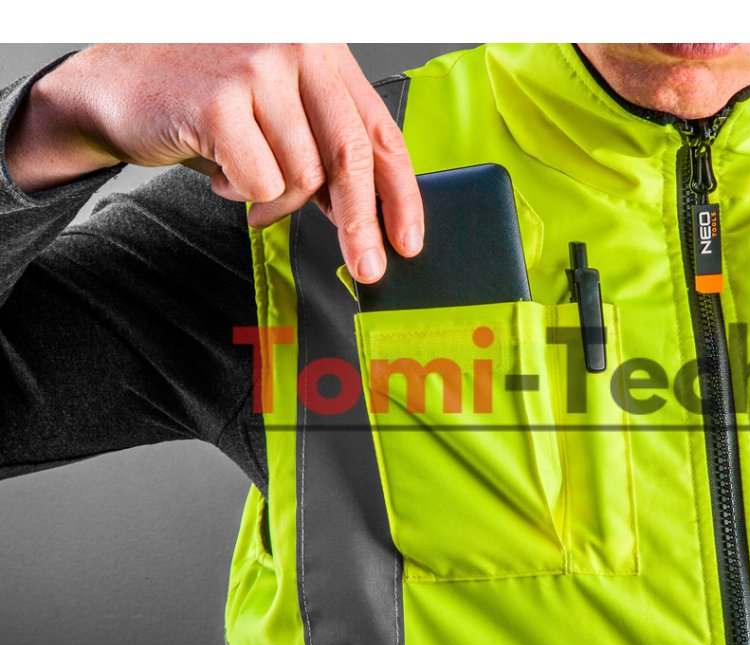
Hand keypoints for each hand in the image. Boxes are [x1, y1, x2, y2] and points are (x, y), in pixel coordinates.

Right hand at [4, 44, 422, 281]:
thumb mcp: (280, 115)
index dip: (401, 193)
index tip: (408, 240)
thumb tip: (369, 217)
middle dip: (362, 224)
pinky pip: (260, 183)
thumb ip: (323, 151)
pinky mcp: (220, 100)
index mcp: (323, 51)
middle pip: (351, 155)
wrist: (117, 87)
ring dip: (276, 200)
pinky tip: (221, 173)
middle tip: (367, 267)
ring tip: (244, 180)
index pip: (380, 130)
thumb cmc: (204, 103)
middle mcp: (297, 48)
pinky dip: (242, 194)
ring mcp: (258, 68)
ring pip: (303, 176)